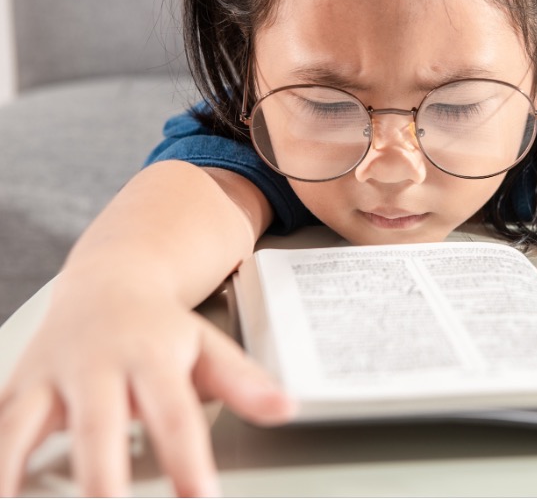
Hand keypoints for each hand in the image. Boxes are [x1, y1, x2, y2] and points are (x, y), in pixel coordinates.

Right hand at [0, 273, 294, 496]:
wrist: (108, 282)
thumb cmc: (160, 327)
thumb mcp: (208, 347)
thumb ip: (243, 382)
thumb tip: (286, 408)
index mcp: (151, 356)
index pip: (174, 415)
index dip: (187, 462)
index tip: (201, 498)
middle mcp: (96, 366)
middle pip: (97, 426)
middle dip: (101, 478)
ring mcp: (49, 377)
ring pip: (23, 426)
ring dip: (13, 469)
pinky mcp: (17, 388)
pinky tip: (1, 489)